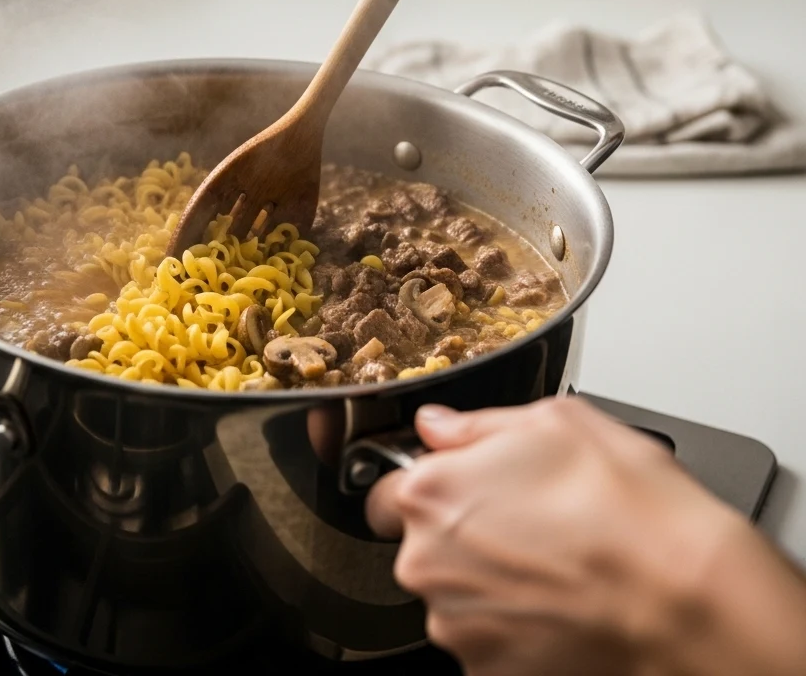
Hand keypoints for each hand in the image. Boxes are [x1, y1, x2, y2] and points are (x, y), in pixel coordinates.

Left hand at [366, 397, 805, 675]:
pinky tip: (557, 598)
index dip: (425, 481)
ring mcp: (457, 626)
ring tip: (551, 558)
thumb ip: (476, 423)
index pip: (384, 487)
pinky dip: (511, 620)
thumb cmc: (628, 508)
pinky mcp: (488, 672)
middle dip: (459, 529)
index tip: (459, 483)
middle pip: (421, 542)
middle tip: (523, 517)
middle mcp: (428, 564)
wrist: (687, 603)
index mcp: (430, 493)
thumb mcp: (554, 421)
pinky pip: (484, 636)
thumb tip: (438, 425)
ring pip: (453, 592)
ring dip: (486, 577)